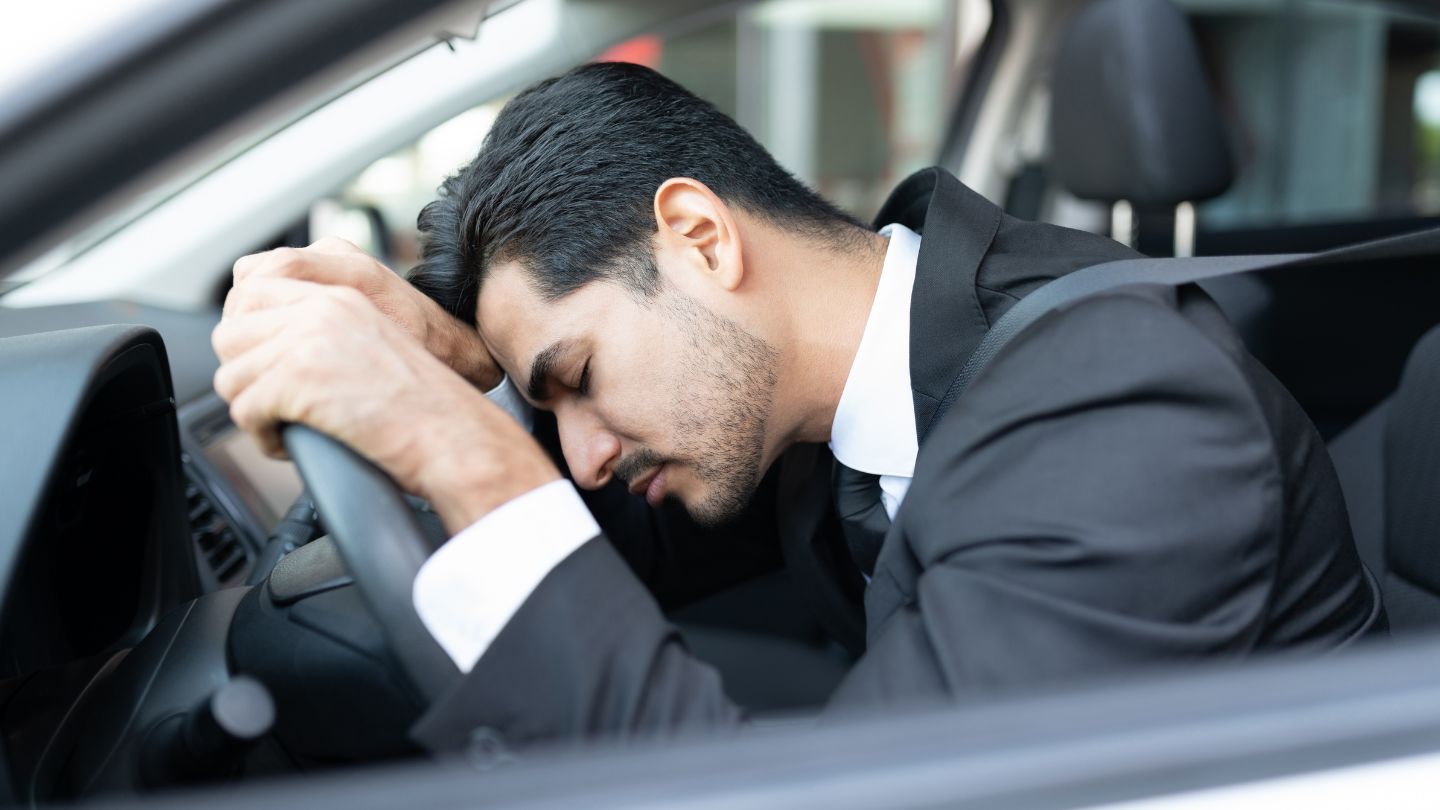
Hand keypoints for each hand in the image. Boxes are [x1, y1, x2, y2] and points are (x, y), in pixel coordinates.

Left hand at [212, 276, 559, 532]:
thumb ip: (330, 318)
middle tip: (277, 401)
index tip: (265, 362)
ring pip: (230, 376)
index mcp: (343, 288)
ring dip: (254, 409)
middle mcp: (322, 305)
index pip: (250, 283)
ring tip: (287, 425)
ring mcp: (309, 339)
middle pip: (230, 332)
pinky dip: (264, 437)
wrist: (454, 432)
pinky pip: (245, 412)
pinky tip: (292, 442)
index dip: (248, 331)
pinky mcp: (299, 379)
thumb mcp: (380, 333)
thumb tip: (264, 327)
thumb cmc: (427, 399)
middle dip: (245, 373)